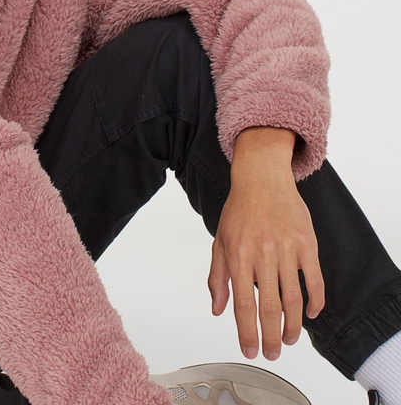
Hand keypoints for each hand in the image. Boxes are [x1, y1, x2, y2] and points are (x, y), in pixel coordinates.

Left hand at [207, 174, 325, 360]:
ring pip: (293, 297)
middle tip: (272, 353)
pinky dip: (315, 301)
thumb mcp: (220, 241)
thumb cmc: (238, 211)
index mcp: (238, 254)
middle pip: (270, 306)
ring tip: (289, 339)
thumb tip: (217, 310)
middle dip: (271, 336)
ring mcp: (287, 248)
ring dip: (293, 324)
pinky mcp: (307, 243)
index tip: (249, 350)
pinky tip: (310, 314)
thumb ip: (218, 277)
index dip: (247, 330)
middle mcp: (263, 254)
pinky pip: (315, 279)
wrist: (261, 179)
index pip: (243, 302)